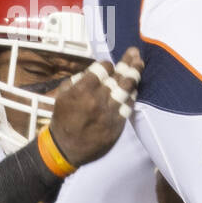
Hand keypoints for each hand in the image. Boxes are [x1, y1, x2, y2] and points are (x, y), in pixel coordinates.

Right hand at [47, 47, 142, 167]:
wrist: (66, 148)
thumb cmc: (63, 120)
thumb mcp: (62, 96)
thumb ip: (77, 80)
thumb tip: (95, 71)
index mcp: (81, 91)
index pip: (102, 69)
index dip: (106, 65)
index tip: (107, 66)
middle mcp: (97, 100)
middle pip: (117, 76)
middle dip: (127, 62)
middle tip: (135, 53)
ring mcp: (109, 113)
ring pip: (126, 89)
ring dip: (134, 75)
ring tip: (140, 64)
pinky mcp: (117, 125)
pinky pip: (128, 106)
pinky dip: (132, 95)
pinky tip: (135, 87)